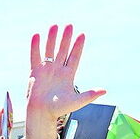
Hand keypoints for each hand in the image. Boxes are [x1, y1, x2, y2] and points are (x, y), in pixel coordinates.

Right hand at [25, 24, 105, 138]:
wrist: (42, 113)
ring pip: (49, 50)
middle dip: (66, 38)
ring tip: (55, 25)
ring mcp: (46, 70)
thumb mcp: (77, 101)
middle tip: (70, 25)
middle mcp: (57, 70)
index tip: (82, 35)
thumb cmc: (59, 109)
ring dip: (52, 38)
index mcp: (68, 76)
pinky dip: (35, 46)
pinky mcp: (35, 72)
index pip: (74, 57)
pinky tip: (37, 35)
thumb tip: (104, 90)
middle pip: (63, 50)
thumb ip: (90, 95)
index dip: (78, 47)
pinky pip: (35, 56)